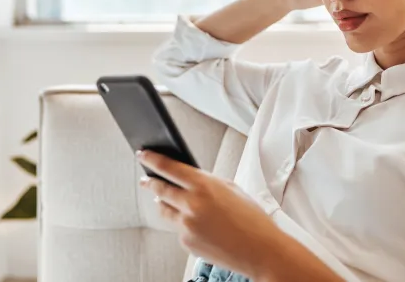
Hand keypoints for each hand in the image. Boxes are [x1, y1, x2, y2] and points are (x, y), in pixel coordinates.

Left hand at [136, 150, 287, 278]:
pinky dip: (183, 225)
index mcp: (203, 185)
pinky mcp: (186, 242)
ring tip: (166, 200)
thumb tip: (188, 178)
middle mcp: (191, 204)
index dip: (151, 159)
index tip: (143, 155)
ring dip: (163, 203)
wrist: (261, 250)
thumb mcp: (231, 189)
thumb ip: (207, 182)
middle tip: (145, 179)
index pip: (168, 167)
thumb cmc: (252, 219)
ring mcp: (186, 225)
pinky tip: (198, 226)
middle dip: (150, 182)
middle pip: (159, 188)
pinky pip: (177, 229)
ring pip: (164, 210)